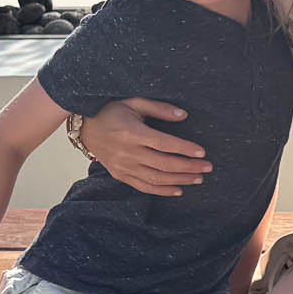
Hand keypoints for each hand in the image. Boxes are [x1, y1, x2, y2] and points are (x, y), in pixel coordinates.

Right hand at [79, 97, 207, 195]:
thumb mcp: (134, 102)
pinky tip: (178, 190)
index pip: (164, 144)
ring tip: (198, 179)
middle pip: (163, 164)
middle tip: (208, 167)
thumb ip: (159, 109)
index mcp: (132, 133)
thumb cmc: (111, 111)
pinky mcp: (120, 175)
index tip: (202, 152)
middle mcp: (127, 152)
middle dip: (189, 167)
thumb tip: (183, 116)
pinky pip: (143, 187)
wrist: (85, 128)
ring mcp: (123, 166)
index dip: (184, 149)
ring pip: (156, 178)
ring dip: (180, 180)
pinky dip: (162, 190)